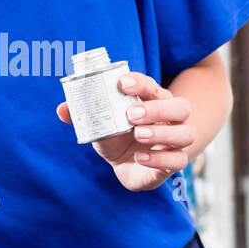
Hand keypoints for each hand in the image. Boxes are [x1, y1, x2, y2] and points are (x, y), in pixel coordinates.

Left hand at [56, 71, 194, 191]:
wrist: (126, 165)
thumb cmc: (117, 134)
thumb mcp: (99, 123)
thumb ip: (82, 114)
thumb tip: (62, 109)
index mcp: (153, 100)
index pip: (153, 86)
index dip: (140, 83)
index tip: (121, 84)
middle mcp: (170, 119)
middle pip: (181, 107)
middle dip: (157, 108)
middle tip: (131, 114)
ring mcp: (175, 141)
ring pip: (186, 133)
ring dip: (162, 133)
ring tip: (139, 135)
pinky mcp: (173, 163)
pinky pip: (178, 160)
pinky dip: (159, 159)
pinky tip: (140, 157)